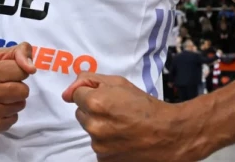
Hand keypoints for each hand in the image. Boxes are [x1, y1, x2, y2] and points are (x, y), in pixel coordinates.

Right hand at [0, 41, 35, 137]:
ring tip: (0, 98)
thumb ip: (20, 52)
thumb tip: (31, 69)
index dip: (19, 72)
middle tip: (5, 87)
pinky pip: (13, 120)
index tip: (8, 73)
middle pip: (23, 91)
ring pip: (20, 106)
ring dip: (14, 102)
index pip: (22, 71)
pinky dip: (9, 115)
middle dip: (18, 87)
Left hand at [62, 73, 185, 160]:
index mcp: (95, 102)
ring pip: (89, 130)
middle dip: (94, 110)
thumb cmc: (145, 106)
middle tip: (116, 111)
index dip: (91, 93)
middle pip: (81, 113)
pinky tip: (122, 138)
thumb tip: (67, 93)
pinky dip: (106, 142)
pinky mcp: (104, 159)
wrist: (168, 134)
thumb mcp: (119, 83)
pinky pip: (97, 146)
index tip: (107, 97)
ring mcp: (98, 145)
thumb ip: (89, 80)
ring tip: (122, 125)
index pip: (76, 95)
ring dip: (100, 126)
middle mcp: (94, 125)